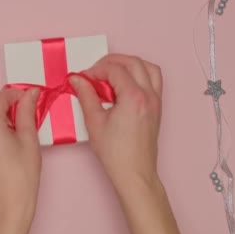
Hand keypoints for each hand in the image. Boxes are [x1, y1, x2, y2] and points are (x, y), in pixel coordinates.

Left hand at [0, 88, 40, 223]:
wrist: (8, 203)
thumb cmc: (23, 176)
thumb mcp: (30, 141)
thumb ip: (27, 112)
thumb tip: (30, 93)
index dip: (14, 94)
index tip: (27, 98)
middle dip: (0, 99)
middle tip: (18, 107)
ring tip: (8, 120)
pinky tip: (0, 131)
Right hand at [70, 54, 162, 187]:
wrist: (134, 172)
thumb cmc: (114, 152)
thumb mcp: (94, 122)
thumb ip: (86, 95)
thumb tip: (77, 79)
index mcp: (133, 97)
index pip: (114, 69)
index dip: (95, 70)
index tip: (83, 78)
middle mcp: (149, 95)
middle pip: (133, 62)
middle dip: (111, 61)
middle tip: (95, 71)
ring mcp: (156, 100)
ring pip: (148, 67)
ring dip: (129, 64)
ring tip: (111, 73)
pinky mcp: (157, 107)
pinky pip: (154, 79)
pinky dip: (140, 74)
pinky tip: (124, 84)